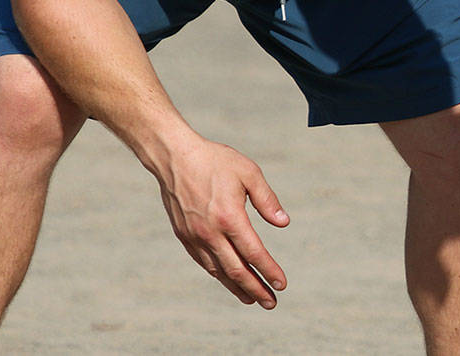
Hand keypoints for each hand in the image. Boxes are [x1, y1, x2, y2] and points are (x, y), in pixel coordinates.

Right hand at [157, 137, 289, 307]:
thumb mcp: (249, 173)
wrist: (175, 158)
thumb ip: (267, 200)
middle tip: (272, 303)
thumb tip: (284, 223)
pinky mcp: (185, 236)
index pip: (254, 252)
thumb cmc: (215, 161)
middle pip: (236, 270)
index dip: (269, 270)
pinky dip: (219, 275)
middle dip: (256, 289)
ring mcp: (195, 237)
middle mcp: (210, 233)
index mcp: (229, 217)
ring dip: (237, 288)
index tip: (282, 284)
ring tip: (253, 299)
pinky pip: (205, 262)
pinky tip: (229, 280)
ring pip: (218, 271)